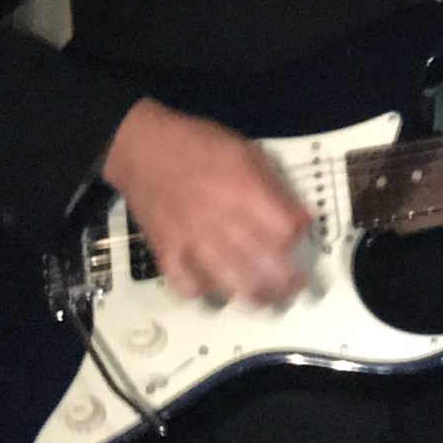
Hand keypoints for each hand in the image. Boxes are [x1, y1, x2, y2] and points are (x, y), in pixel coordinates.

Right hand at [102, 98, 311, 304]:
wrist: (141, 147)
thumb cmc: (197, 144)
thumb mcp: (246, 151)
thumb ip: (274, 186)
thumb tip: (299, 217)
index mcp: (245, 191)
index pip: (285, 231)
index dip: (298, 236)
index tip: (300, 238)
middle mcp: (222, 222)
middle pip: (265, 266)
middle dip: (286, 281)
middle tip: (295, 286)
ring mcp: (192, 242)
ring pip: (232, 285)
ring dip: (254, 296)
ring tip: (266, 298)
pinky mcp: (167, 253)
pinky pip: (189, 287)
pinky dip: (205, 292)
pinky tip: (215, 287)